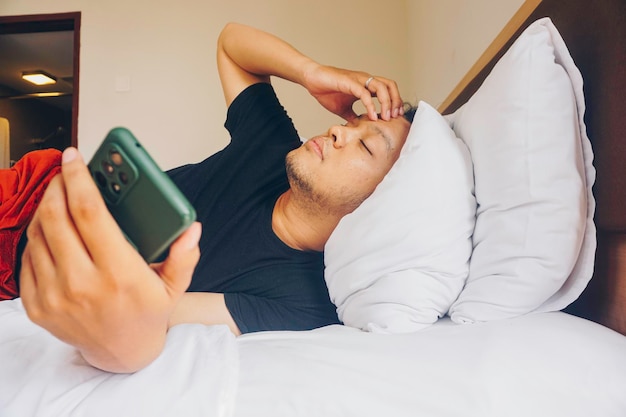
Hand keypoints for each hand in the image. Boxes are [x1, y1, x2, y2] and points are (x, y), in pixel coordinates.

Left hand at [19, 147, 201, 372]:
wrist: (121, 355)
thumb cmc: (147, 315)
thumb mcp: (174, 287)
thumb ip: (184, 256)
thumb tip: (191, 229)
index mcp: (119, 274)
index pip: (90, 213)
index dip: (80, 179)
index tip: (75, 159)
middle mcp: (82, 284)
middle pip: (57, 217)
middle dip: (58, 186)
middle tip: (65, 172)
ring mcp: (55, 296)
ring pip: (38, 234)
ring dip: (46, 207)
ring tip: (59, 196)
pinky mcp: (38, 306)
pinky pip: (28, 258)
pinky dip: (37, 236)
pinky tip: (52, 228)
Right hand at [303, 64, 403, 121]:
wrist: (312, 80)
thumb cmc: (326, 91)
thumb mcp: (343, 109)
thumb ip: (353, 117)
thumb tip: (359, 128)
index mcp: (366, 86)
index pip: (388, 90)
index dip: (394, 102)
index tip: (395, 117)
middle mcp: (365, 80)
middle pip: (390, 86)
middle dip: (396, 101)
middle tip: (395, 117)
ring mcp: (359, 80)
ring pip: (381, 87)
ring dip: (387, 103)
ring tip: (386, 118)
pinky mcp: (350, 82)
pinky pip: (365, 93)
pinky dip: (371, 105)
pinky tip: (372, 116)